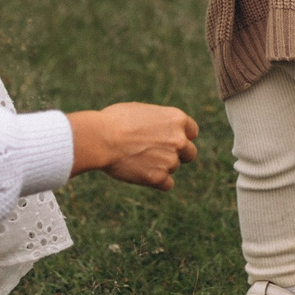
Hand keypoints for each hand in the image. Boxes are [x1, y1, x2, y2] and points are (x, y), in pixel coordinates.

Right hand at [68, 103, 200, 189]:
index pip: (192, 132)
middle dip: (178, 154)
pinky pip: (167, 184)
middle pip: (190, 153)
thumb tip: (160, 129)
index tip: (172, 140)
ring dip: (161, 166)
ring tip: (138, 159)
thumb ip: (158, 121)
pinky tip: (143, 174)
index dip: (182, 136)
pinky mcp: (159, 178)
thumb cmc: (115, 120)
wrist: (101, 138)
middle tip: (158, 154)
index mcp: (177, 119)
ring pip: (174, 167)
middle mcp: (179, 140)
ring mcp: (170, 160)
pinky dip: (157, 181)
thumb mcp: (142, 111)